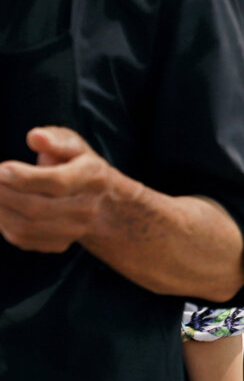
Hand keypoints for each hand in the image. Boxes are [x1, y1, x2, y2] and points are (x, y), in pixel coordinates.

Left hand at [0, 127, 112, 251]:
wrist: (97, 199)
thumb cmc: (76, 164)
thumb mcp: (71, 144)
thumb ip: (54, 139)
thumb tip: (35, 137)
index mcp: (93, 177)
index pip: (58, 183)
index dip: (25, 178)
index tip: (1, 168)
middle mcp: (88, 208)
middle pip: (38, 208)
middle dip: (4, 194)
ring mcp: (75, 229)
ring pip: (27, 227)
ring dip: (0, 210)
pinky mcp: (59, 244)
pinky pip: (23, 239)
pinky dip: (3, 224)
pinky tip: (1, 207)